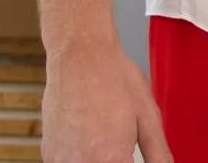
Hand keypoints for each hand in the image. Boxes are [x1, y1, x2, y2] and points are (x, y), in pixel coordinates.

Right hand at [40, 41, 172, 162]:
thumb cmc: (114, 78)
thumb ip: (158, 152)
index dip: (131, 162)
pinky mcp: (48, 153)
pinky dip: (80, 157)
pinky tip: (89, 137)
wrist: (80, 56)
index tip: (132, 155)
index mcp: (110, 158)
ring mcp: (60, 160)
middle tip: (121, 140)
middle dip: (116, 160)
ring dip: (98, 159)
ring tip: (104, 135)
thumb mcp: (148, 115)